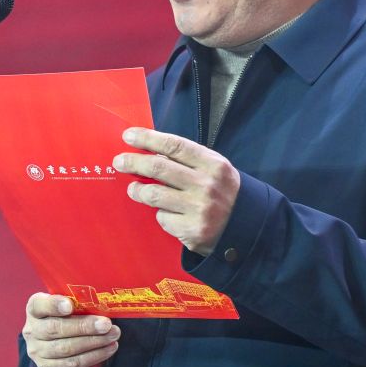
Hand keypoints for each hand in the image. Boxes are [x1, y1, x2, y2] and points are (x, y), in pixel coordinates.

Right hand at [22, 292, 120, 366]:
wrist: (61, 350)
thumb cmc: (70, 321)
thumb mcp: (70, 308)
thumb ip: (79, 304)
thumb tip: (102, 302)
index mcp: (35, 310)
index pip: (38, 305)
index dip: (53, 305)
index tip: (70, 305)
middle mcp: (32, 332)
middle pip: (55, 328)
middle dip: (84, 326)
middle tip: (106, 324)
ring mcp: (38, 353)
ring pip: (66, 349)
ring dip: (94, 342)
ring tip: (113, 336)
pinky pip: (73, 365)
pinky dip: (94, 357)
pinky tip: (108, 349)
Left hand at [113, 126, 240, 256]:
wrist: (247, 227)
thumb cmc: (224, 192)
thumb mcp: (214, 169)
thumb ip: (187, 160)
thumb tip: (152, 152)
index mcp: (212, 164)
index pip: (174, 145)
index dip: (148, 138)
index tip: (128, 136)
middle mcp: (206, 185)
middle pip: (158, 167)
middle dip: (133, 162)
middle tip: (119, 161)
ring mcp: (199, 209)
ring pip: (153, 194)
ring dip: (137, 190)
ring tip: (133, 188)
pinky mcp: (192, 230)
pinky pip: (163, 218)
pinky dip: (161, 214)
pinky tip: (166, 213)